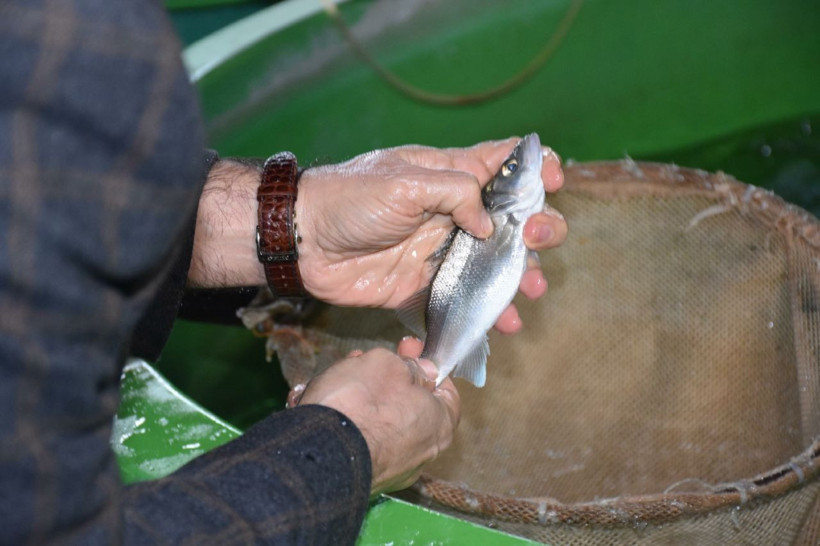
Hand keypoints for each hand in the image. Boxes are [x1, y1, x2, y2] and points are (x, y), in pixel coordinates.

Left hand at [296, 138, 566, 332]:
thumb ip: (456, 193)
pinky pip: (466, 299)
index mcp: (451, 175)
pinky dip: (489, 311)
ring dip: (520, 275)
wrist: (304, 241)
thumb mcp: (406, 181)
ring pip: (496, 263)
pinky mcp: (426, 285)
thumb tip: (489, 225)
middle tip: (537, 241)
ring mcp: (442, 251)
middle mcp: (454, 212)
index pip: (504, 162)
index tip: (554, 183)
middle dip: (538, 228)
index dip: (536, 167)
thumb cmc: (351, 198)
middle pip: (512, 218)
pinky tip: (506, 321)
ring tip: (530, 289)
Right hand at [296, 341, 459, 494]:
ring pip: (379, 422)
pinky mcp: (361, 476)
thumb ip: (408, 365)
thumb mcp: (387, 364)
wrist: (318, 452)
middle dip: (386, 379)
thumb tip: (421, 370)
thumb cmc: (360, 404)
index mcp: (439, 424)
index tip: (408, 351)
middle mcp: (421, 453)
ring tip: (337, 378)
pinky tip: (325, 403)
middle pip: (409, 405)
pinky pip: (358, 441)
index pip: (445, 391)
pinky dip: (345, 421)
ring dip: (361, 397)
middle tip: (365, 361)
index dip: (425, 365)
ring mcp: (391, 469)